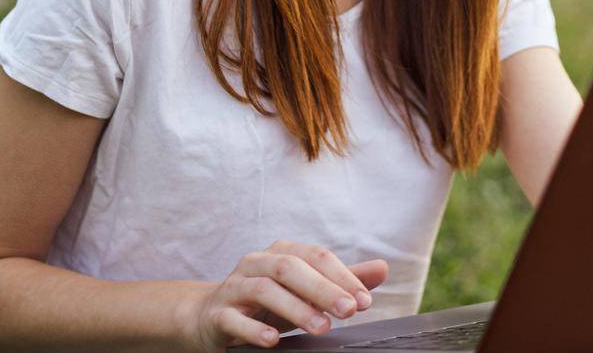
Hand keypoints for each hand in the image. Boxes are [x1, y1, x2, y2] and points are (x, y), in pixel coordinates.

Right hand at [190, 239, 388, 349]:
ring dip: (295, 308)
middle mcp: (257, 263)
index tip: (365, 301)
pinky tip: (274, 339)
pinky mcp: (218, 313)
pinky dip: (254, 328)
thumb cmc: (266, 303)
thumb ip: (341, 280)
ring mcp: (234, 287)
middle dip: (322, 288)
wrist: (210, 317)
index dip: (342, 276)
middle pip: (290, 267)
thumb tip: (382, 268)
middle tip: (349, 311)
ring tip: (321, 328)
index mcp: (281, 252)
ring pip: (264, 290)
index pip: (315, 256)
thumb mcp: (305, 291)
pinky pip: (234, 318)